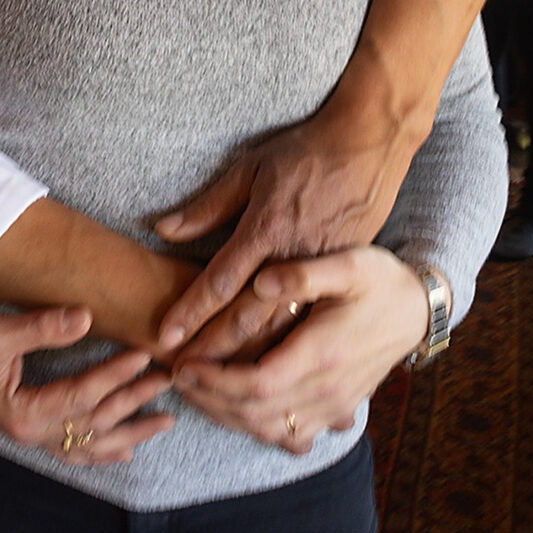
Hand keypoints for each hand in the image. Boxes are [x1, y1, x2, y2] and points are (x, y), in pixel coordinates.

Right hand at [0, 309, 174, 468]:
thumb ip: (42, 328)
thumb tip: (86, 317)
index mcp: (24, 413)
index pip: (82, 396)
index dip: (114, 376)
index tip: (142, 356)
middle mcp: (31, 433)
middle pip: (94, 424)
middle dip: (133, 403)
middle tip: (167, 380)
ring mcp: (30, 437)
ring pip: (89, 445)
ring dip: (128, 433)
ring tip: (163, 422)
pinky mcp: (28, 430)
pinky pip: (71, 450)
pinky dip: (99, 452)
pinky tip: (123, 452)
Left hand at [149, 106, 404, 354]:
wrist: (369, 146)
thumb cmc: (305, 154)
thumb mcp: (251, 169)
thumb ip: (208, 206)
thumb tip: (163, 228)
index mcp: (266, 230)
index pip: (220, 281)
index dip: (190, 312)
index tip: (167, 337)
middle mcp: (293, 258)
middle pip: (247, 317)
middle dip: (213, 349)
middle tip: (183, 375)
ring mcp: (321, 273)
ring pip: (282, 329)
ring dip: (248, 358)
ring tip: (218, 385)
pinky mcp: (341, 279)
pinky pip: (311, 322)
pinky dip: (287, 349)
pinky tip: (270, 374)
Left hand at [167, 248, 427, 453]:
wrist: (419, 309)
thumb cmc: (380, 280)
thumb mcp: (349, 263)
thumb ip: (305, 273)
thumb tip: (261, 280)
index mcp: (322, 353)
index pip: (255, 383)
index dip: (213, 381)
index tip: (181, 365)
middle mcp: (328, 389)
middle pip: (255, 412)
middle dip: (209, 399)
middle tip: (175, 378)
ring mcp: (336, 406)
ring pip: (271, 430)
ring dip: (227, 417)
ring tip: (196, 392)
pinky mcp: (339, 410)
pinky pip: (294, 436)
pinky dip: (260, 430)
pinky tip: (237, 413)